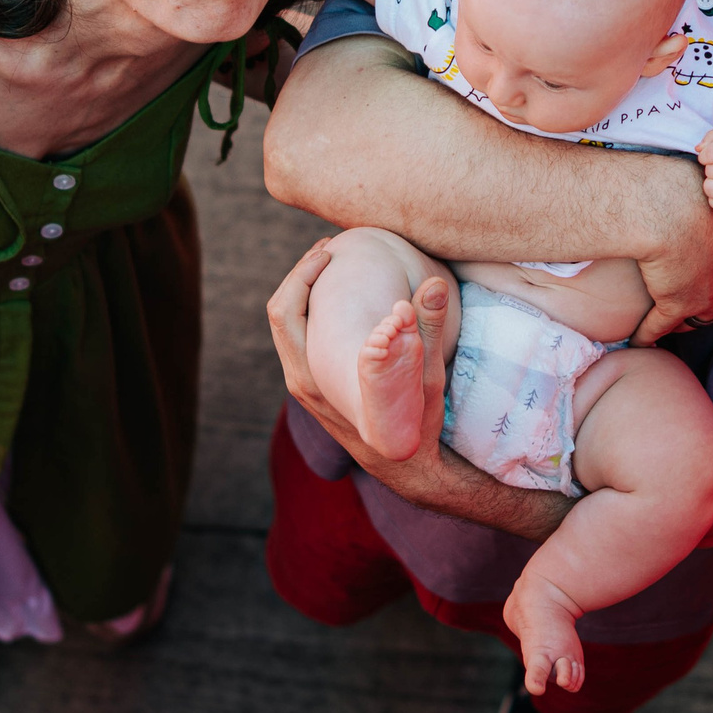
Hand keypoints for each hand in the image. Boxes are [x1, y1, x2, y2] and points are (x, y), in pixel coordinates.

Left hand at [266, 237, 454, 492]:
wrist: (407, 465)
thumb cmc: (417, 425)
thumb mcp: (427, 378)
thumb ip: (428, 329)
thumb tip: (432, 285)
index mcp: (312, 377)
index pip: (285, 312)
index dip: (302, 273)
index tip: (330, 250)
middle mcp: (300, 382)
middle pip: (280, 314)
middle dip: (300, 275)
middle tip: (329, 247)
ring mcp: (305, 386)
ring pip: (288, 327)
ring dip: (305, 292)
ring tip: (332, 264)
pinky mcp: (315, 386)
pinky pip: (300, 339)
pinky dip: (312, 310)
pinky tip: (338, 298)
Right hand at [631, 194, 712, 345]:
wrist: (671, 207)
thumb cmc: (692, 190)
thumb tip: (712, 199)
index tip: (705, 270)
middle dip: (704, 300)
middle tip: (684, 295)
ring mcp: (710, 297)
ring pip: (695, 318)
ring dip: (679, 319)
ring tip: (661, 318)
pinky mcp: (678, 306)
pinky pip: (660, 326)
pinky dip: (648, 333)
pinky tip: (638, 339)